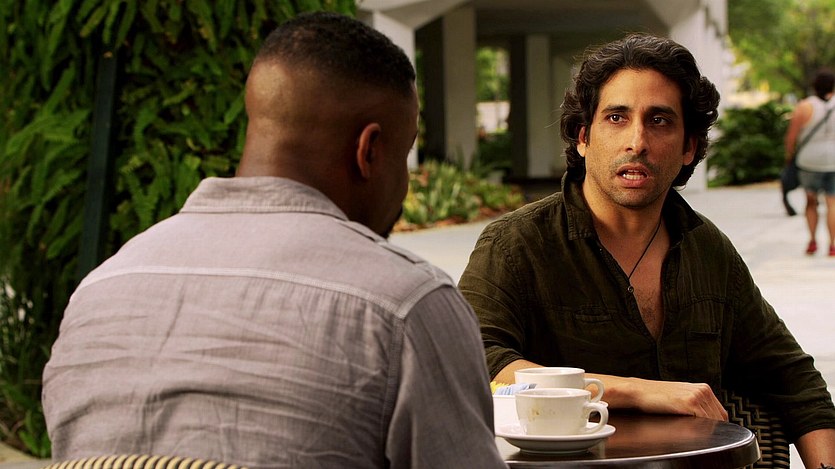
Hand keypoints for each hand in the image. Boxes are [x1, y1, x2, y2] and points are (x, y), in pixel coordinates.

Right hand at [589, 374, 728, 420]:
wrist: (639, 392)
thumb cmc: (655, 398)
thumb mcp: (680, 399)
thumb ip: (696, 407)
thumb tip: (707, 423)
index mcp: (703, 388)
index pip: (720, 413)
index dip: (715, 424)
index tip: (706, 431)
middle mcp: (703, 390)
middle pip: (720, 418)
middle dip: (712, 427)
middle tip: (696, 433)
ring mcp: (698, 395)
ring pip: (714, 421)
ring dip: (705, 429)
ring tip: (690, 430)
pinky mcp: (690, 402)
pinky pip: (705, 421)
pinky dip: (700, 429)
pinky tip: (688, 428)